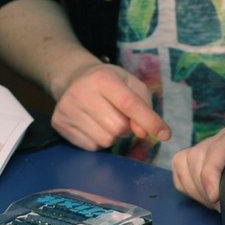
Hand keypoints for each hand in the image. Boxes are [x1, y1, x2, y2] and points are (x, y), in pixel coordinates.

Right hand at [51, 62, 169, 150]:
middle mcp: (81, 92)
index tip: (165, 134)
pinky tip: (92, 124)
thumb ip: (143, 107)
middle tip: (120, 116)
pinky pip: (91, 146)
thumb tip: (142, 134)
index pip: (130, 104)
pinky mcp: (59, 124)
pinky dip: (97, 140)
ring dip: (112, 136)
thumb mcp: (130, 85)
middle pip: (118, 128)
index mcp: (103, 78)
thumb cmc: (109, 83)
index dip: (149, 121)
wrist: (72, 78)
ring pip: (105, 140)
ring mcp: (67, 109)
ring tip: (105, 119)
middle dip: (126, 128)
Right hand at [171, 108, 224, 208]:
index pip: (218, 149)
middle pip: (197, 156)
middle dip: (202, 185)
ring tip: (213, 201)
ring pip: (186, 160)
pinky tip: (204, 195)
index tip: (214, 196)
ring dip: (193, 184)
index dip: (210, 173)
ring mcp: (219, 143)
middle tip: (220, 204)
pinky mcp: (215, 154)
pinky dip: (188, 182)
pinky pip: (186, 165)